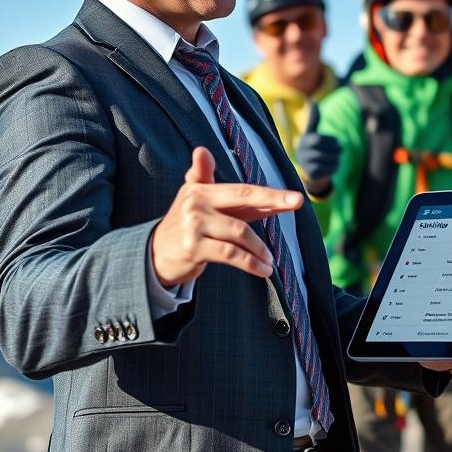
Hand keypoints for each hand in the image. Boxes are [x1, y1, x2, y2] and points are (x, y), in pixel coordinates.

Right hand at [151, 147, 302, 286]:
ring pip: (239, 232)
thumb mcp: (204, 205)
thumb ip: (232, 195)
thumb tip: (254, 182)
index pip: (243, 190)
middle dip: (273, 201)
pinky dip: (250, 263)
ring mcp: (193, 224)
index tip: (296, 196)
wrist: (153, 255)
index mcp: (202, 188)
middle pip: (243, 200)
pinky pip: (230, 254)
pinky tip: (263, 270)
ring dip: (260, 249)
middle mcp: (197, 202)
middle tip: (297, 204)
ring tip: (270, 261)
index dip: (270, 192)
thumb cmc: (189, 226)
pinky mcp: (192, 246)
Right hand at [295, 105, 340, 195]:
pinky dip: (335, 167)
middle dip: (336, 150)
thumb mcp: (311, 133)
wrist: (308, 171)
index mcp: (304, 140)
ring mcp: (306, 164)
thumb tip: (311, 102)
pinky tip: (331, 166)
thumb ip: (313, 119)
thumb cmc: (312, 148)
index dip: (331, 141)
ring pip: (330, 160)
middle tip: (340, 150)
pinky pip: (330, 169)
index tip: (336, 142)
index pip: (319, 140)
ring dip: (337, 159)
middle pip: (326, 150)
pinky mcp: (312, 174)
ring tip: (335, 158)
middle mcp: (302, 152)